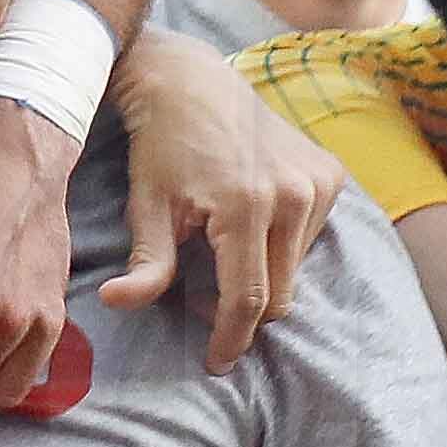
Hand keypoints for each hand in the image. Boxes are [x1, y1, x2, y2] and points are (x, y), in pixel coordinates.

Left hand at [110, 37, 335, 365]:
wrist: (193, 82)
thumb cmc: (161, 148)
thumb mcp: (147, 206)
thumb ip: (145, 263)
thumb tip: (116, 302)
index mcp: (246, 205)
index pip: (248, 299)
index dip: (230, 339)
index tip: (216, 364)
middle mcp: (293, 194)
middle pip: (278, 293)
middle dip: (242, 312)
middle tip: (204, 302)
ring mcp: (317, 182)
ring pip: (296, 269)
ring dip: (263, 276)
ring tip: (223, 251)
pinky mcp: (330, 174)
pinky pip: (309, 239)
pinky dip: (282, 246)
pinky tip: (251, 221)